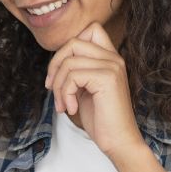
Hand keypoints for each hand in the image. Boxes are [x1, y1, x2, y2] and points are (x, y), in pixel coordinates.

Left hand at [45, 22, 145, 159]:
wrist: (119, 142)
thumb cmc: (101, 119)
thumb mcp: (85, 89)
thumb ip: (76, 71)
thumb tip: (55, 61)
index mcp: (111, 58)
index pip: (90, 29)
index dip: (68, 47)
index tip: (60, 73)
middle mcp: (114, 58)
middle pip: (73, 42)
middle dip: (55, 66)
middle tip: (51, 89)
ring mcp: (112, 67)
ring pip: (69, 62)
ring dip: (58, 86)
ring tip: (63, 105)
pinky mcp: (107, 78)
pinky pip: (72, 76)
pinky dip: (65, 94)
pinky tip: (71, 109)